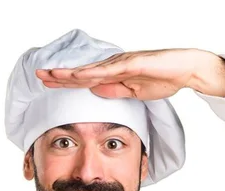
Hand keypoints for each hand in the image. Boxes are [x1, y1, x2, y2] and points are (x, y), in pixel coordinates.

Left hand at [35, 48, 219, 99]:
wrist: (186, 70)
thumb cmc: (164, 78)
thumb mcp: (134, 92)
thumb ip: (114, 91)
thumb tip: (94, 92)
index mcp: (114, 74)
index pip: (85, 80)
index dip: (66, 82)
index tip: (48, 83)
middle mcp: (114, 66)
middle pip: (82, 73)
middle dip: (59, 75)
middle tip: (37, 75)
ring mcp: (121, 63)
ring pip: (89, 70)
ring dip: (68, 73)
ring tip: (48, 74)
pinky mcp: (131, 63)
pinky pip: (106, 70)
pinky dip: (89, 73)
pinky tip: (75, 75)